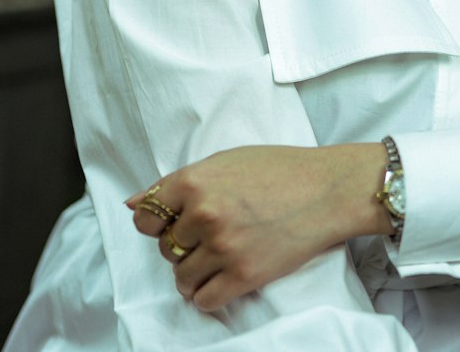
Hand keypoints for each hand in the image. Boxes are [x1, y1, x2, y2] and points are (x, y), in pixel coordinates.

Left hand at [126, 143, 391, 310]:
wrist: (326, 188)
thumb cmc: (279, 169)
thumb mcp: (225, 161)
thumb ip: (179, 183)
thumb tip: (133, 203)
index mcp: (195, 181)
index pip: (146, 217)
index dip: (156, 223)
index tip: (172, 223)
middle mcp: (204, 214)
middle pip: (165, 248)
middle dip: (183, 245)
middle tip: (210, 234)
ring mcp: (223, 246)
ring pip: (182, 277)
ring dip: (194, 272)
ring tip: (218, 257)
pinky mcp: (244, 274)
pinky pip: (204, 299)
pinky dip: (209, 293)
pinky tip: (224, 277)